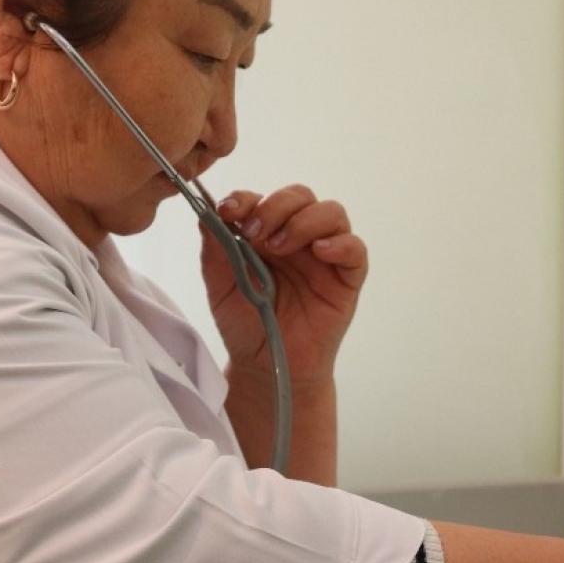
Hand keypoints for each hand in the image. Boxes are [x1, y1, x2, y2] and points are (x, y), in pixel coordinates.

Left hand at [202, 186, 366, 382]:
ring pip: (331, 212)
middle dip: (275, 207)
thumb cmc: (245, 326)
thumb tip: (208, 213)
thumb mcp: (221, 287)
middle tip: (254, 233)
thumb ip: (215, 250)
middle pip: (300, 196)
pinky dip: (340, 243)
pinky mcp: (347, 279)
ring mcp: (325, 256)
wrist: (267, 366)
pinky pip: (355, 249)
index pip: (263, 199)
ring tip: (279, 247)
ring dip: (304, 221)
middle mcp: (298, 238)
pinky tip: (320, 252)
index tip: (227, 211)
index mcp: (267, 233)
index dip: (246, 198)